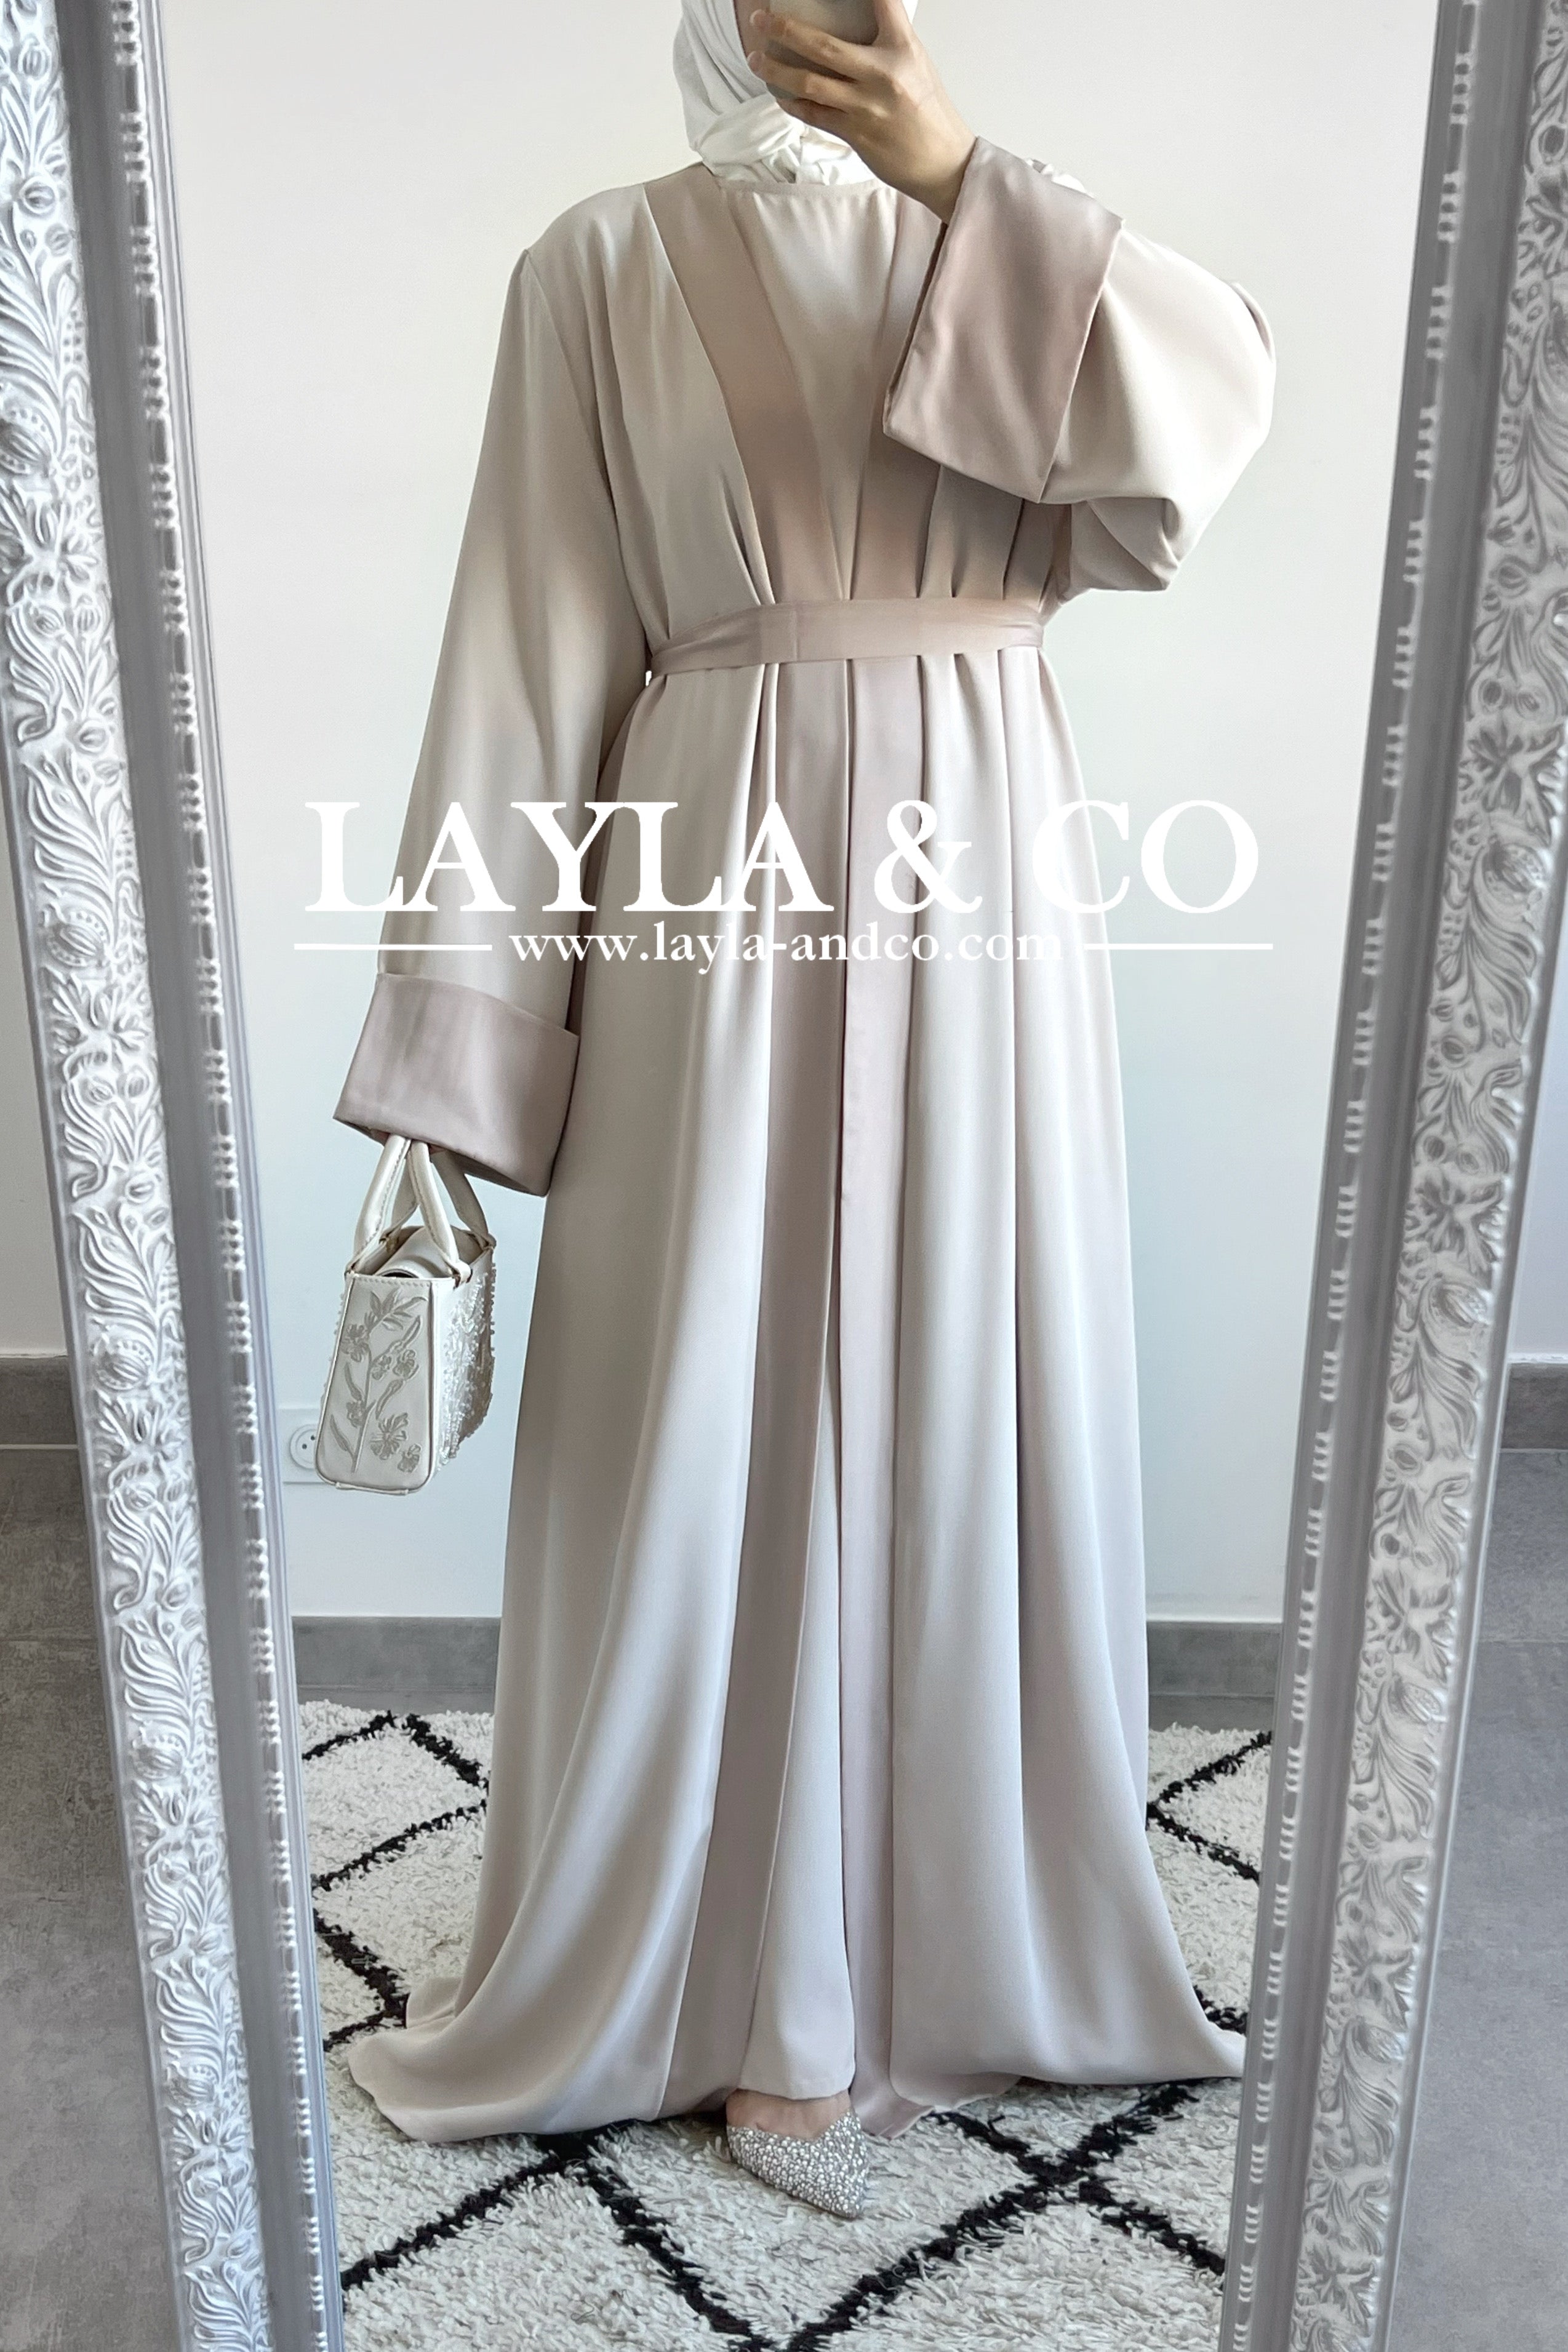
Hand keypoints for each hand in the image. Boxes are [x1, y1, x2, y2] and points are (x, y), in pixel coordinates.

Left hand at [743, 1, 975, 221]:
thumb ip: (886, 42)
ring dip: (776, 69)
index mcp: (903, 50)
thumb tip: (854, 27)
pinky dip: (792, 103)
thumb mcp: (916, 63)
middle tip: (761, 19)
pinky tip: (779, 93)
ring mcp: (865, 106)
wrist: (941, 161)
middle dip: (785, 29)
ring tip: (755, 58)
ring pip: (809, 83)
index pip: (883, 2)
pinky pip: (814, 114)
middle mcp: (882, 75)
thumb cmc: (928, 112)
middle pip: (823, 46)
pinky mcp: (855, 134)